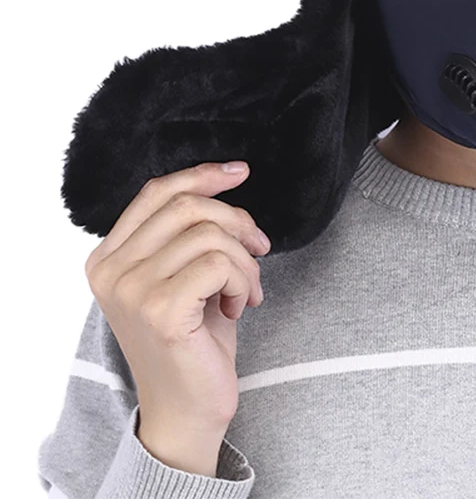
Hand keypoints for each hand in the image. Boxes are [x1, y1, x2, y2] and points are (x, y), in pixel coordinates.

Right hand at [85, 160, 270, 445]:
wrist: (187, 410)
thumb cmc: (194, 338)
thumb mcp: (184, 273)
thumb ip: (186, 231)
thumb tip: (227, 175)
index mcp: (108, 257)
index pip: (157, 193)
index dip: (202, 176)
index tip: (240, 172)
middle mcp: (110, 271)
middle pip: (187, 206)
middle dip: (237, 221)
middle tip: (259, 248)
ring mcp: (132, 291)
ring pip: (210, 234)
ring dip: (245, 260)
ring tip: (246, 290)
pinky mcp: (161, 310)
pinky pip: (220, 263)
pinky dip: (244, 281)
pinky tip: (241, 307)